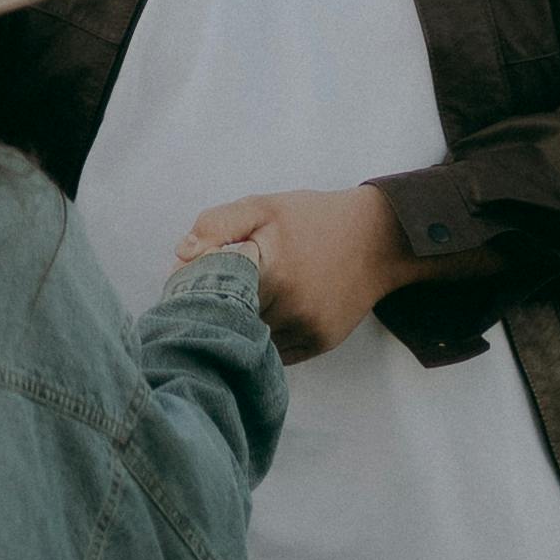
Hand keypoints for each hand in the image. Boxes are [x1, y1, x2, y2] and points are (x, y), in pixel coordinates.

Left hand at [180, 187, 418, 362]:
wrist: (378, 239)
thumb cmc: (314, 219)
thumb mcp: (265, 206)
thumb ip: (219, 223)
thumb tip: (180, 252)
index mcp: (271, 267)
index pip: (213, 290)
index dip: (194, 287)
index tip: (183, 284)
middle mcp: (290, 304)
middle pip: (231, 318)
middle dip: (215, 308)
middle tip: (203, 296)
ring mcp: (306, 328)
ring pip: (252, 339)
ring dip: (239, 327)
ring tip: (237, 305)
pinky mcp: (319, 344)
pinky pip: (275, 353)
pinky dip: (263, 339)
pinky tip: (263, 317)